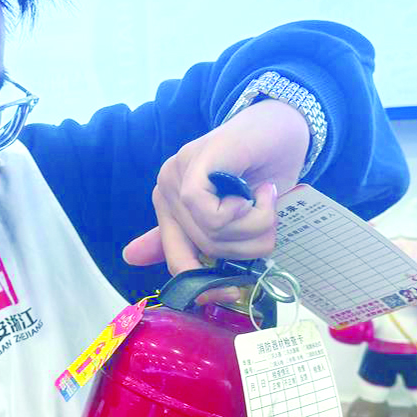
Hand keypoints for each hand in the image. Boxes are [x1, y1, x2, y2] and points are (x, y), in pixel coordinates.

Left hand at [123, 98, 311, 274]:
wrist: (286, 124)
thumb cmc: (261, 168)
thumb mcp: (234, 214)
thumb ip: (194, 236)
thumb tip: (129, 258)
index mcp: (171, 204)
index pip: (176, 259)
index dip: (202, 284)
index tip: (233, 292)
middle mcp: (168, 187)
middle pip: (206, 249)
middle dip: (248, 245)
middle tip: (269, 218)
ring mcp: (180, 172)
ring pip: (212, 233)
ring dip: (256, 225)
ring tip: (268, 199)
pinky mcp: (198, 160)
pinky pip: (208, 212)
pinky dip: (244, 211)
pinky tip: (262, 191)